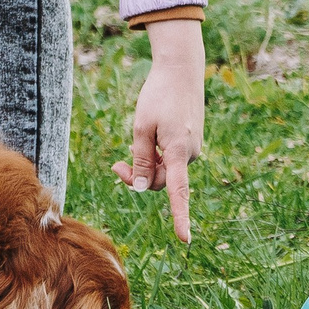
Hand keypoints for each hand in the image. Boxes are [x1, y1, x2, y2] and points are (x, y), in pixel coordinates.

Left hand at [114, 18, 204, 241]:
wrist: (181, 68)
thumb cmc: (159, 94)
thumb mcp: (142, 127)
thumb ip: (141, 159)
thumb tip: (144, 187)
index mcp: (178, 151)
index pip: (178, 192)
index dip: (180, 217)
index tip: (184, 239)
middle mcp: (190, 153)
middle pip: (162, 180)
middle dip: (139, 177)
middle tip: (115, 164)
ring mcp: (193, 147)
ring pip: (166, 169)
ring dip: (147, 164)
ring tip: (130, 145)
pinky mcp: (191, 140)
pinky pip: (171, 157)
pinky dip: (156, 155)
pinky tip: (148, 137)